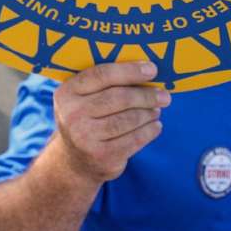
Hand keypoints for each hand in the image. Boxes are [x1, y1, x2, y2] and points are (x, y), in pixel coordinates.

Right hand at [51, 61, 168, 183]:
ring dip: (148, 113)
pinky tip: (155, 125)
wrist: (75, 161)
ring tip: (157, 110)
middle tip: (163, 95)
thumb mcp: (82, 99)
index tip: (152, 69)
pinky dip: (149, 131)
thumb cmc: (86, 119)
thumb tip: (146, 71)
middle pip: (119, 98)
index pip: (102, 75)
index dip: (130, 71)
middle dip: (145, 95)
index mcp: (67, 92)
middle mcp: (72, 114)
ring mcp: (86, 137)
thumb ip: (104, 83)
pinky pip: (134, 139)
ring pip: (128, 119)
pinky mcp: (102, 156)